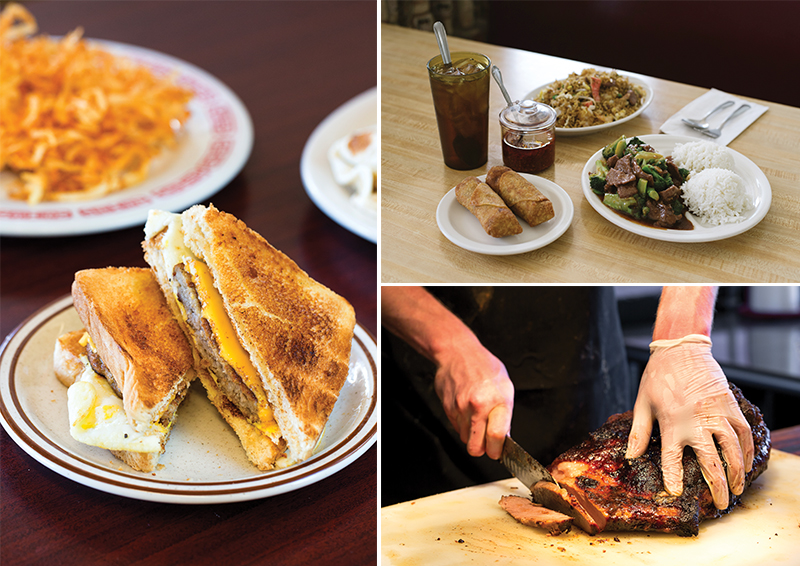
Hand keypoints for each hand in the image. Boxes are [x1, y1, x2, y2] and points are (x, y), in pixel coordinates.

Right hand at [434, 343, 513, 459]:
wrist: (458, 352)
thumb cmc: (484, 366)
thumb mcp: (505, 385)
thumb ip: (505, 413)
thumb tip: (505, 437)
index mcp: (497, 400)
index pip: (496, 437)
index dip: (497, 451)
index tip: (498, 452)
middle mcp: (478, 406)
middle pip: (476, 447)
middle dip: (482, 449)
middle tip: (487, 442)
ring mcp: (460, 408)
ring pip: (465, 439)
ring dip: (471, 435)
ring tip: (477, 418)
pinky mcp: (448, 408)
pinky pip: (456, 427)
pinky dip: (462, 424)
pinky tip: (466, 409)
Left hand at [625, 336, 754, 509]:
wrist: (681, 349)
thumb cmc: (658, 376)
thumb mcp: (642, 403)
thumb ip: (639, 432)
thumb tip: (631, 457)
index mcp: (671, 422)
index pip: (672, 458)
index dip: (674, 478)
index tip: (676, 492)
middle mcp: (696, 421)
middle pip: (711, 461)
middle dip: (718, 487)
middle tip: (722, 504)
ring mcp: (716, 413)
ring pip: (733, 450)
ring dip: (737, 472)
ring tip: (737, 489)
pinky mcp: (729, 405)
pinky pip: (743, 432)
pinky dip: (747, 450)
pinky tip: (746, 462)